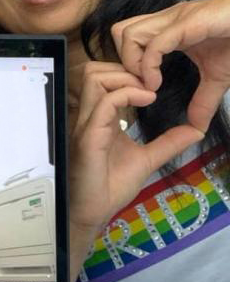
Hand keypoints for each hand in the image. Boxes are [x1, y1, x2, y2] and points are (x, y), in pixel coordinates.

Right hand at [67, 62, 202, 281]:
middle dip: (125, 69)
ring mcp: (87, 123)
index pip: (104, 78)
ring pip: (95, 78)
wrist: (93, 213)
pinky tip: (148, 100)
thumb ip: (167, 142)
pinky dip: (129, 94)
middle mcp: (90, 115)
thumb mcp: (147, 160)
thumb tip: (195, 130)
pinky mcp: (89, 136)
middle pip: (94, 70)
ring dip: (125, 78)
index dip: (128, 73)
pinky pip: (105, 103)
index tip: (154, 85)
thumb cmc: (110, 187)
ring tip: (148, 91)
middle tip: (150, 84)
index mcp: (100, 118)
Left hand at [112, 0, 229, 130]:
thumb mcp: (218, 77)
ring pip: (128, 34)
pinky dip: (148, 65)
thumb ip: (204, 100)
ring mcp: (176, 18)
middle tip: (139, 85)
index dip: (126, 63)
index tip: (140, 87)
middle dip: (122, 62)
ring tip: (149, 85)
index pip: (126, 36)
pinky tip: (156, 84)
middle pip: (119, 32)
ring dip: (132, 64)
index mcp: (168, 28)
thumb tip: (198, 127)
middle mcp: (166, 20)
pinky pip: (155, 43)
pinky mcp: (189, 21)